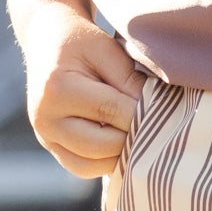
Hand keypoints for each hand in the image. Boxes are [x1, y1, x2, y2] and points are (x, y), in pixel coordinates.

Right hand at [24, 3, 142, 176]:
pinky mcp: (50, 147)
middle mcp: (44, 118)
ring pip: (91, 166)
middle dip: (133, 139)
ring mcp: (44, 137)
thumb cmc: (81, 42)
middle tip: (156, 127)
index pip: (110, 111)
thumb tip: (155, 111)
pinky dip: (106, 162)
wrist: (47, 42)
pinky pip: (82, 168)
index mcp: (57, 88)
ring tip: (140, 137)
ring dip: (120, 156)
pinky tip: (122, 144)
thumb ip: (130, 81)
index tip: (166, 110)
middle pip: (100, 146)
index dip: (142, 113)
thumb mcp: (106, 50)